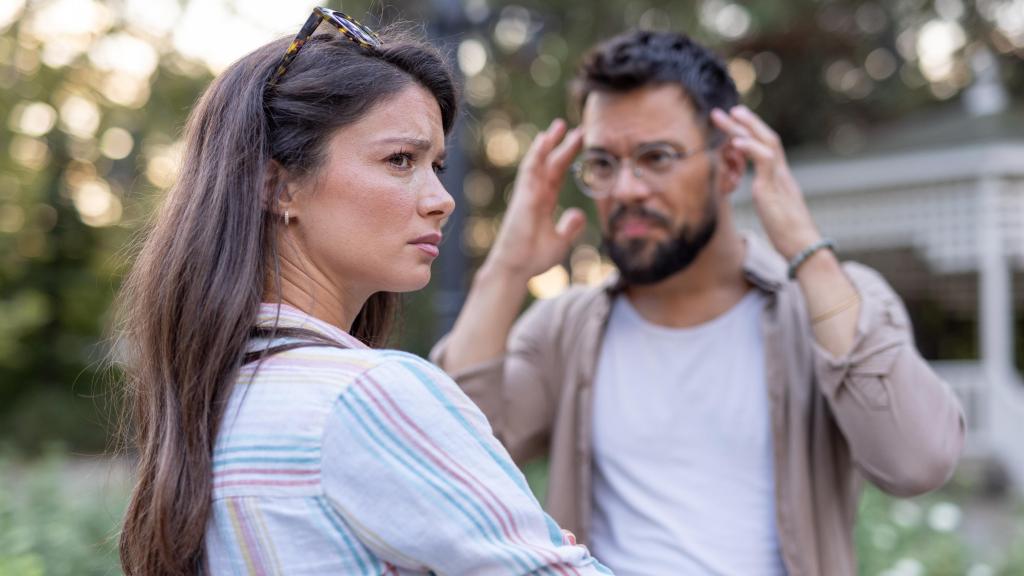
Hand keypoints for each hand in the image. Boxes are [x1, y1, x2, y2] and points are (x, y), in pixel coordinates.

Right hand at [484, 119, 585, 278]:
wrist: (517, 268)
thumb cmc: (534, 258)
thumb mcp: (560, 241)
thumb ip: (569, 226)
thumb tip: (579, 213)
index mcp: (544, 203)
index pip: (557, 174)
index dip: (568, 157)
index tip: (579, 141)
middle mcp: (535, 195)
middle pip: (550, 163)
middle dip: (561, 145)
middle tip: (574, 127)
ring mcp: (528, 194)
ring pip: (538, 162)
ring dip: (549, 143)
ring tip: (560, 126)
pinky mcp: (523, 198)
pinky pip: (530, 171)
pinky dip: (537, 154)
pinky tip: (544, 140)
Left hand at [711, 106, 820, 260]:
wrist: (804, 248)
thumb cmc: (789, 236)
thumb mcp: (774, 211)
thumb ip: (768, 196)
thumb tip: (761, 192)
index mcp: (781, 179)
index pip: (768, 148)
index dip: (753, 133)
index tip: (737, 123)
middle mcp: (781, 174)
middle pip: (767, 139)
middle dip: (747, 123)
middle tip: (729, 110)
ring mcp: (779, 180)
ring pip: (766, 143)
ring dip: (746, 128)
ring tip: (729, 116)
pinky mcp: (774, 190)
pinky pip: (764, 162)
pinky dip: (750, 149)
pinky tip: (736, 141)